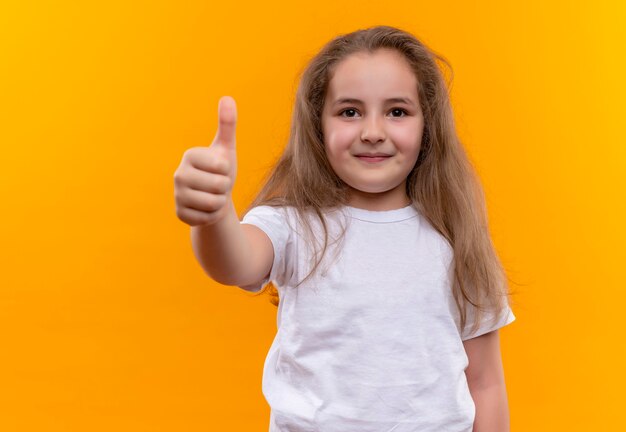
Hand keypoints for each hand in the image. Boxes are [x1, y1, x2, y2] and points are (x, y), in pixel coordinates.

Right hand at [174, 96, 237, 225]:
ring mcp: (177, 195)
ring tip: (213, 196)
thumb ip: (227, 124)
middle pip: (219, 186)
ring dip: (220, 202)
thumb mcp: (226, 148)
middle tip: (217, 185)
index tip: (220, 169)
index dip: (227, 170)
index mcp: (190, 155)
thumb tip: (228, 98)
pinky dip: (212, 215)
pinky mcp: (179, 214)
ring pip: (214, 204)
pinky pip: (207, 218)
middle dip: (225, 188)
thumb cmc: (220, 170)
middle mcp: (178, 174)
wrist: (214, 196)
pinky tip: (205, 208)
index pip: (222, 167)